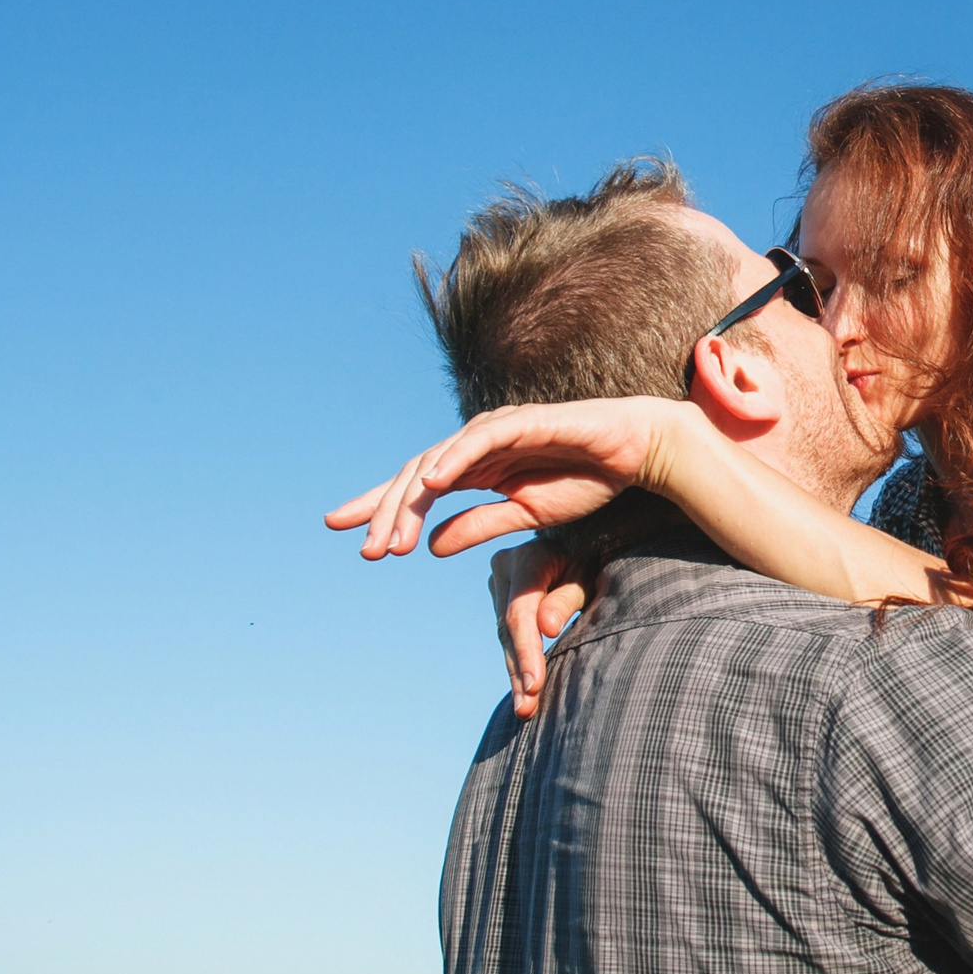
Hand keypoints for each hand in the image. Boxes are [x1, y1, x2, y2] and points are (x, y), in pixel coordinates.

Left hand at [323, 397, 692, 560]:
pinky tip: (432, 485)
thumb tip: (431, 547)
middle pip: (416, 477)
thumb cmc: (585, 479)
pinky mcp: (519, 421)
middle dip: (386, 513)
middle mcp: (475, 447)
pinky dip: (452, 460)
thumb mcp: (526, 517)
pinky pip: (477, 441)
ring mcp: (494, 431)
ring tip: (392, 538)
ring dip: (412, 501)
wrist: (634, 452)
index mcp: (475, 469)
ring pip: (438, 462)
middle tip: (368, 552)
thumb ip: (480, 526)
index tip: (338, 527)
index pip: (416, 488)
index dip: (377, 506)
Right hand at [490, 540, 590, 717]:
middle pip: (508, 629)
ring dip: (515, 674)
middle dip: (519, 670)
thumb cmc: (590, 557)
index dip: (527, 651)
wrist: (576, 538)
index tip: (534, 685)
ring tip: (525, 709)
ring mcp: (497, 584)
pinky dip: (517, 663)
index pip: (520, 614)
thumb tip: (546, 629)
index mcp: (526, 559)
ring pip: (504, 637)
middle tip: (527, 708)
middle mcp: (502, 569)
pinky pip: (507, 636)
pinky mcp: (500, 600)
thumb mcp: (586, 575)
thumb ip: (566, 599)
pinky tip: (524, 693)